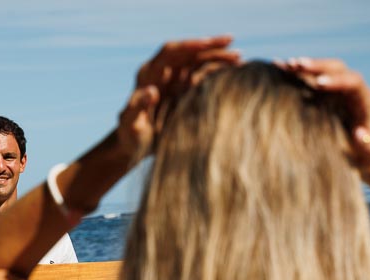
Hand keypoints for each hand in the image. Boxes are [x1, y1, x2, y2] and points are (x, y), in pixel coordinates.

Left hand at [117, 36, 240, 157]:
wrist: (134, 147)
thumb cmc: (129, 136)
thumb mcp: (130, 124)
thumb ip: (137, 107)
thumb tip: (151, 91)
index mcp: (148, 74)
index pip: (169, 52)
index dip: (187, 46)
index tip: (205, 44)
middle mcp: (163, 73)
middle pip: (188, 52)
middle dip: (210, 46)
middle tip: (232, 42)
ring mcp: (176, 81)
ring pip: (199, 62)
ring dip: (218, 58)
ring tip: (239, 59)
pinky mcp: (185, 91)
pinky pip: (203, 76)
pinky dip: (218, 73)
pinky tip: (234, 73)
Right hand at [282, 57, 369, 169]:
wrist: (357, 153)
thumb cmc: (362, 156)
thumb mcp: (367, 154)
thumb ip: (367, 145)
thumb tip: (359, 133)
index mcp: (364, 100)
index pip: (353, 82)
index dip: (336, 81)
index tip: (318, 83)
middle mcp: (352, 89)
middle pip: (337, 68)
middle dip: (317, 66)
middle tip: (297, 65)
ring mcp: (337, 88)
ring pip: (322, 69)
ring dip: (304, 66)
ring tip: (285, 65)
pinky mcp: (324, 91)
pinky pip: (310, 77)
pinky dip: (295, 72)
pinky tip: (278, 67)